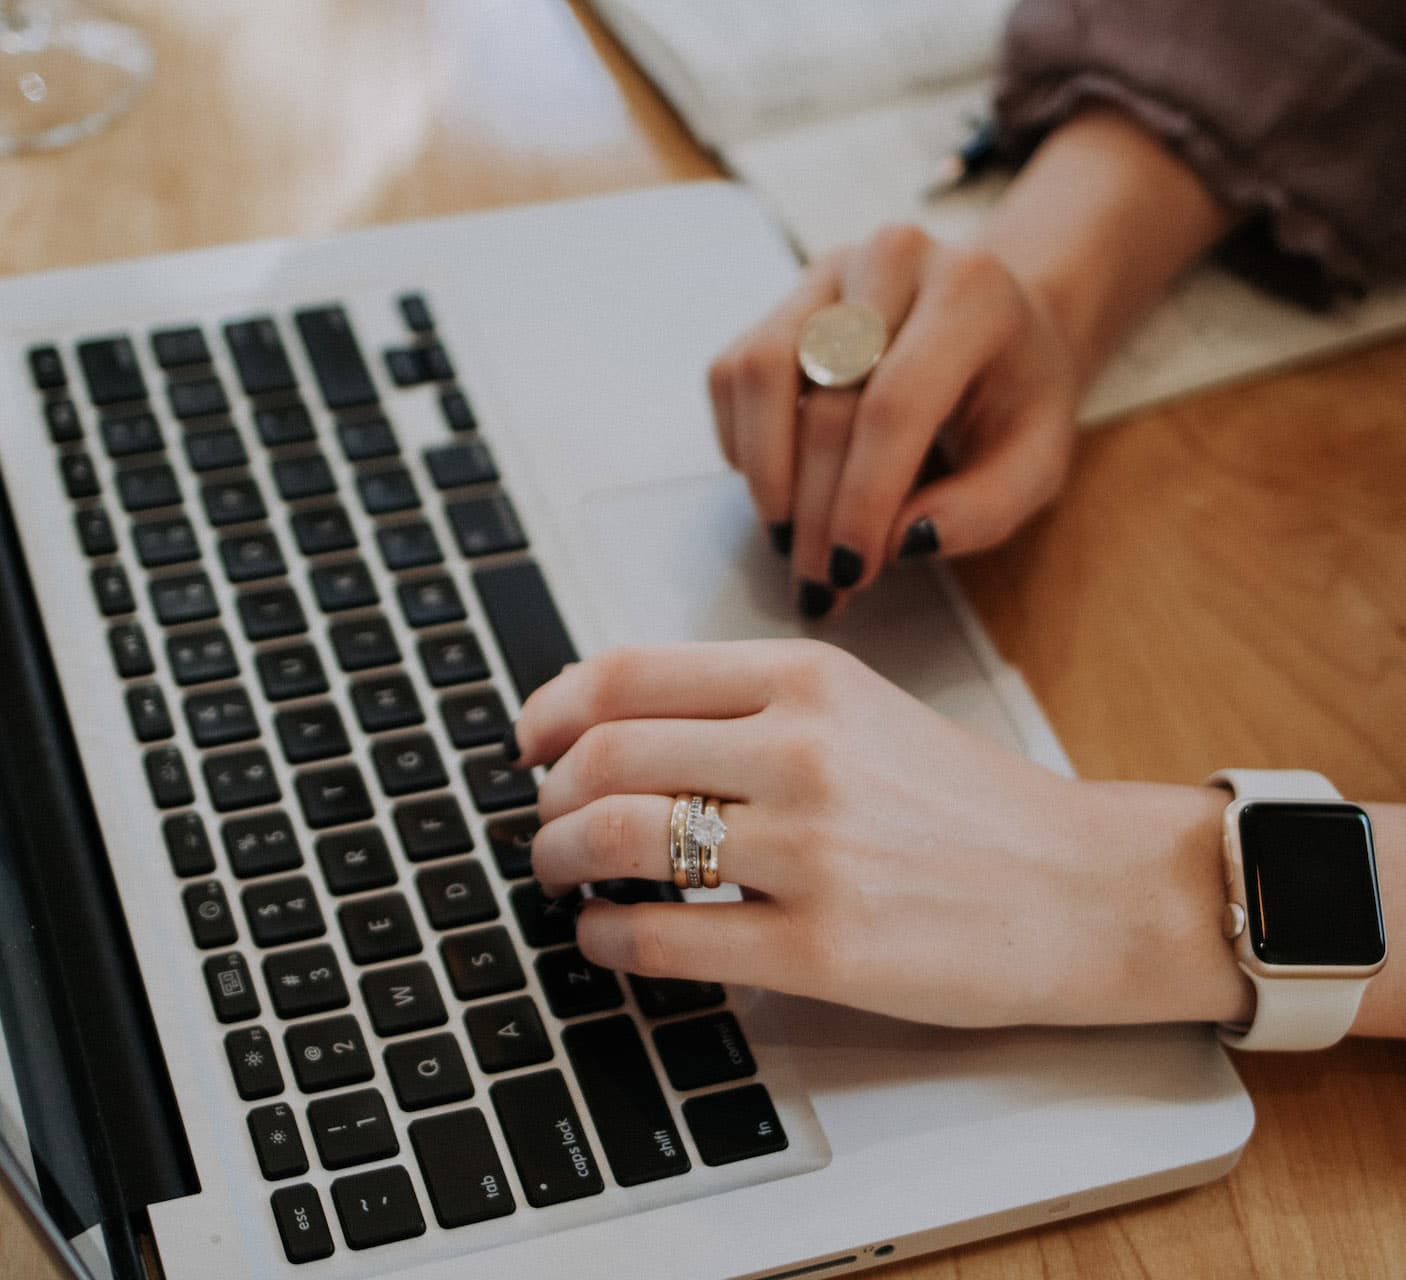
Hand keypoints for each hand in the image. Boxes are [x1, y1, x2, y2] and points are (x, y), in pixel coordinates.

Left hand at [516, 640, 1247, 1027]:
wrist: (1086, 886)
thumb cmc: (973, 804)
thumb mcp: (864, 711)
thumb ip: (751, 708)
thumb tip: (622, 729)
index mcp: (809, 678)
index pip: (628, 672)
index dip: (551, 707)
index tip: (529, 740)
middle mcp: (803, 750)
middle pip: (606, 755)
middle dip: (546, 796)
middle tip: (542, 821)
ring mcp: (812, 850)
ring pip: (618, 838)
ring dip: (559, 860)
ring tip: (560, 876)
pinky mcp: (822, 949)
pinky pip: (664, 937)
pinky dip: (605, 938)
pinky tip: (604, 939)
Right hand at [707, 224, 1078, 616]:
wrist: (997, 327)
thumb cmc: (1014, 399)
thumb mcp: (1035, 464)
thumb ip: (982, 510)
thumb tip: (900, 542)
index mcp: (971, 293)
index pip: (895, 404)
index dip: (862, 498)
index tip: (851, 570)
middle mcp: (893, 261)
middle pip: (826, 402)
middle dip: (816, 511)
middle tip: (819, 582)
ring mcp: (827, 273)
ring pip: (761, 374)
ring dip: (766, 475)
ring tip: (789, 538)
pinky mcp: (782, 299)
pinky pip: (732, 374)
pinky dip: (742, 443)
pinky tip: (781, 485)